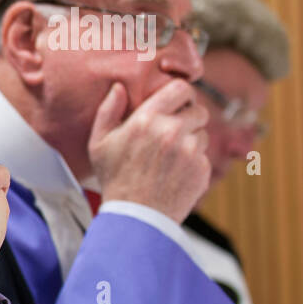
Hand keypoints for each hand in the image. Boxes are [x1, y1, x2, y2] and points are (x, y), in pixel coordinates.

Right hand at [88, 80, 210, 222]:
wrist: (135, 216)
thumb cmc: (115, 178)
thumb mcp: (99, 143)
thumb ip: (108, 111)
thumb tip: (119, 87)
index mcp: (147, 119)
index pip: (181, 88)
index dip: (181, 94)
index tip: (177, 104)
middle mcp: (172, 130)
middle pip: (198, 110)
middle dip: (188, 119)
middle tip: (173, 134)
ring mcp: (190, 150)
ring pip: (202, 134)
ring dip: (191, 141)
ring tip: (169, 158)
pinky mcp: (202, 168)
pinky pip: (203, 156)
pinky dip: (193, 162)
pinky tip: (174, 173)